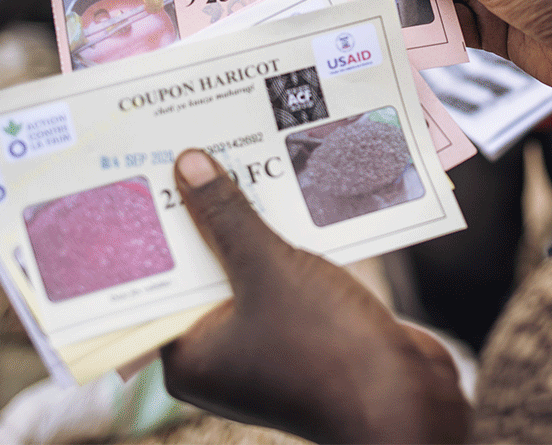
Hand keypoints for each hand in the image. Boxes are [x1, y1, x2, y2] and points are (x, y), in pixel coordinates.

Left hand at [160, 150, 468, 444]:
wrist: (405, 401)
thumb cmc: (324, 347)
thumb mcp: (269, 269)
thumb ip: (227, 217)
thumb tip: (187, 165)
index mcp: (190, 355)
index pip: (155, 283)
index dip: (153, 228)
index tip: (147, 176)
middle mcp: (220, 354)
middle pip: (201, 270)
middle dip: (205, 214)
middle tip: (195, 150)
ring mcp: (263, 346)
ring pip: (245, 270)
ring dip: (249, 224)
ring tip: (243, 159)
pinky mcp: (303, 334)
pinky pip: (282, 278)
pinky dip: (285, 244)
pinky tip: (293, 197)